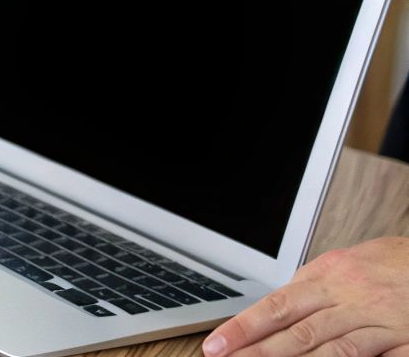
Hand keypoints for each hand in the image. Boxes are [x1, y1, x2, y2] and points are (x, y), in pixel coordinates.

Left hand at [204, 238, 408, 356]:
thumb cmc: (398, 262)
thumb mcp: (351, 260)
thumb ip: (317, 281)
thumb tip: (282, 299)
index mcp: (333, 275)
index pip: (277, 305)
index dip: (244, 327)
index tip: (217, 344)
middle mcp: (353, 299)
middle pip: (298, 332)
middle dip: (258, 352)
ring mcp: (381, 324)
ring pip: (332, 351)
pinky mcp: (407, 342)